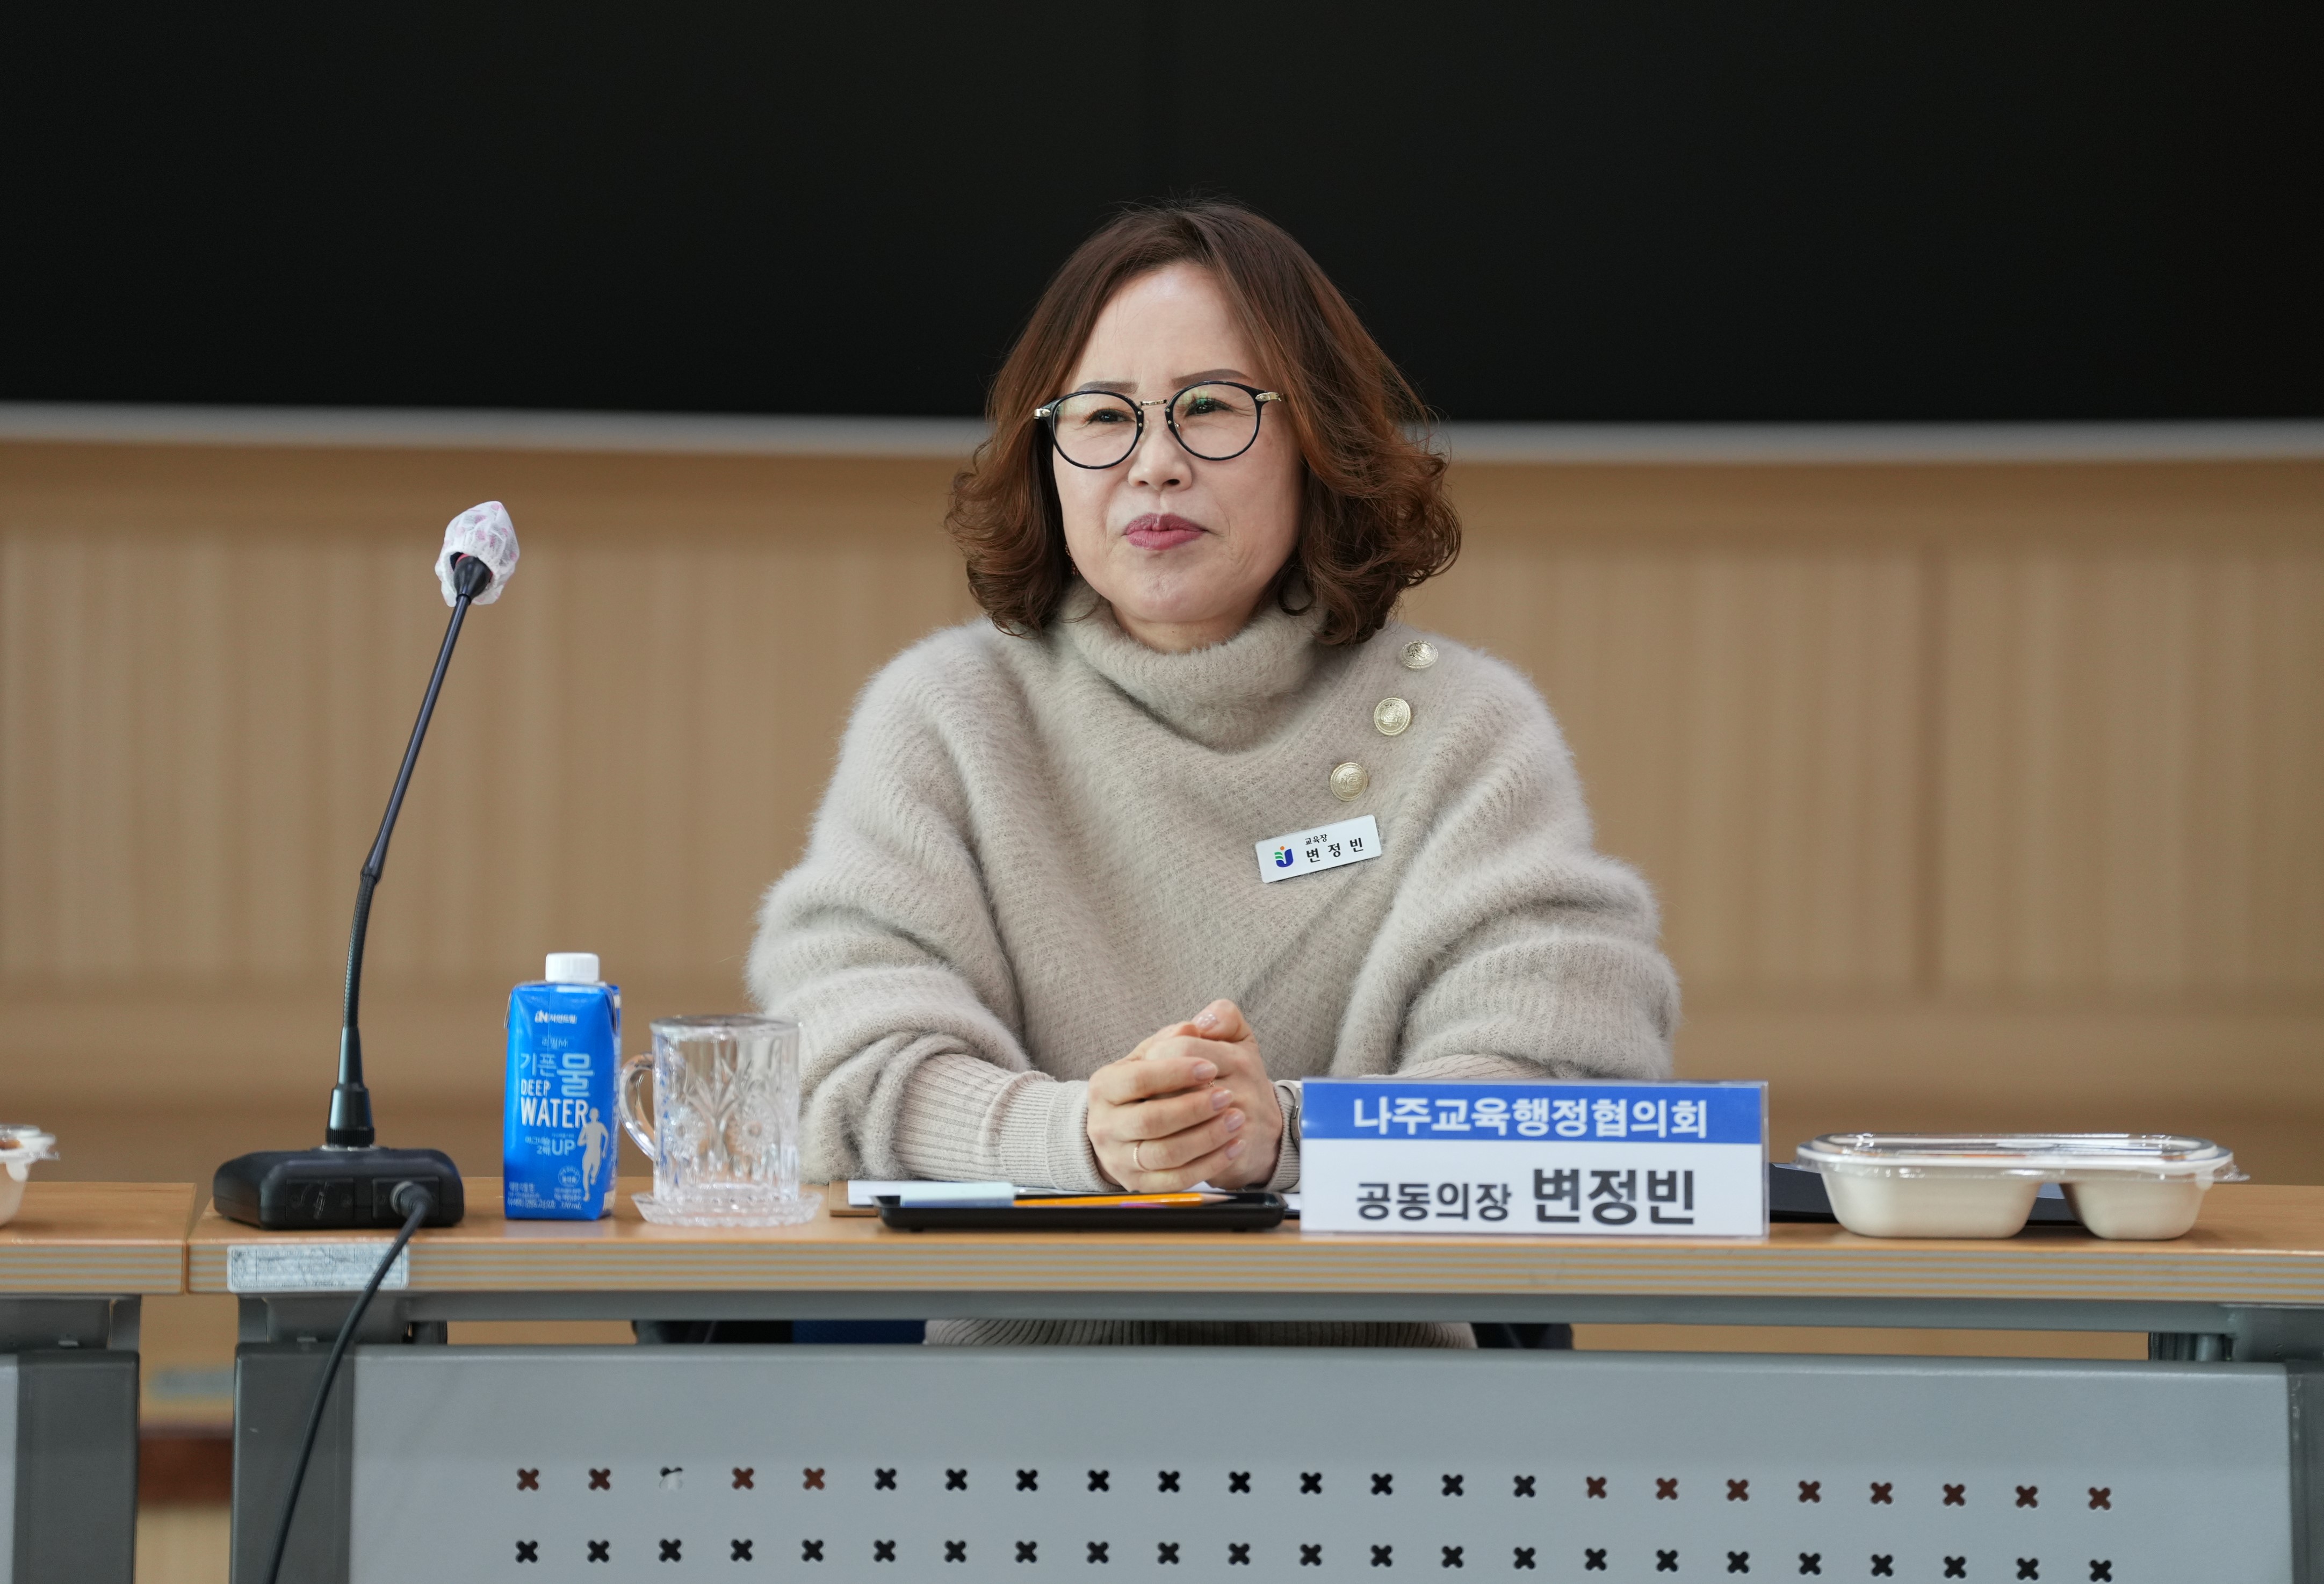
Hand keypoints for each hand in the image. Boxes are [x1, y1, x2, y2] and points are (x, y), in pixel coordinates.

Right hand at [1087, 1000, 1283, 1190]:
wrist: (1125, 1128)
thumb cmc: (1146, 1083)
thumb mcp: (1153, 1053)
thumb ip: (1174, 1036)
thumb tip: (1194, 1026)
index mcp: (1104, 1086)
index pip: (1138, 1079)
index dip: (1176, 1073)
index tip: (1210, 1066)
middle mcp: (1103, 1125)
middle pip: (1151, 1120)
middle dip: (1194, 1108)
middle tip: (1228, 1096)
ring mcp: (1118, 1158)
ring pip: (1165, 1154)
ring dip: (1206, 1138)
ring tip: (1236, 1120)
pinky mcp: (1137, 1185)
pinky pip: (1176, 1180)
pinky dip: (1209, 1164)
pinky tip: (1233, 1146)